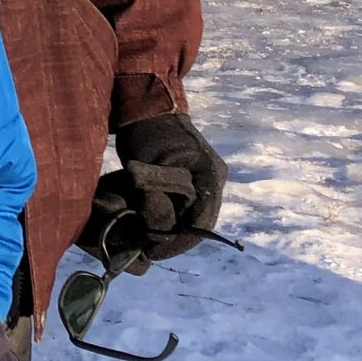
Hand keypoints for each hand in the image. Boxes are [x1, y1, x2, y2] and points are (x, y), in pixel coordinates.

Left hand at [102, 114, 229, 262]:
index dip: (177, 243)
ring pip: (195, 215)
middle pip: (200, 222)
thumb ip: (155, 197)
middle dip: (175, 239)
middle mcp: (215, 178)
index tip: (153, 254)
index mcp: (210, 176)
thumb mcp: (147, 167)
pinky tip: (156, 225)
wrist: (149, 106)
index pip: (200, 223)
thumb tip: (156, 230)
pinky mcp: (198, 176)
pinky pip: (190, 204)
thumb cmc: (147, 133)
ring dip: (175, 230)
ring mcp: (209, 177)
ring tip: (151, 242)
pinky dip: (174, 216)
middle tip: (150, 251)